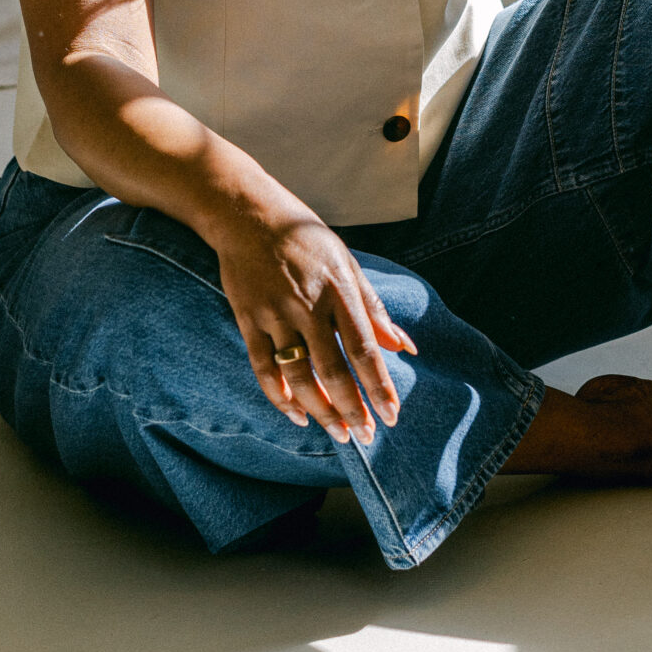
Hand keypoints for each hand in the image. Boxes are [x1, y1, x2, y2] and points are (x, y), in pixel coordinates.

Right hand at [212, 201, 415, 443]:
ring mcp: (274, 313)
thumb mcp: (346, 262)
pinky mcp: (247, 318)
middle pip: (333, 369)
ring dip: (320, 411)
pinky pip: (263, 368)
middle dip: (352, 409)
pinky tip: (297, 414)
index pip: (364, 348)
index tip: (391, 416)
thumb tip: (404, 346)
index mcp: (339, 288)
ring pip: (298, 375)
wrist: (248, 214)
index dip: (378, 386)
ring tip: (337, 433)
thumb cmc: (305, 238)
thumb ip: (373, 307)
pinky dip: (279, 397)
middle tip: (365, 436)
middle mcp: (307, 303)